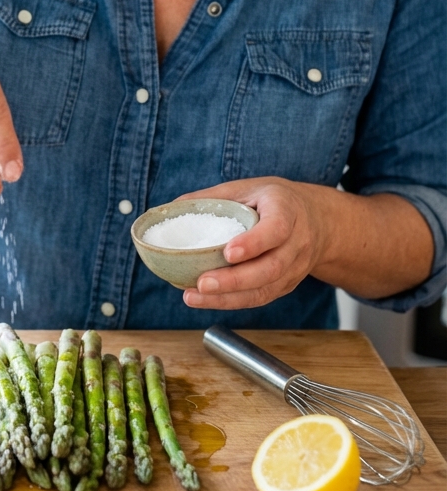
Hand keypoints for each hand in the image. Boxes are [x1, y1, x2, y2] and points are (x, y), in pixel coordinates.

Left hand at [176, 178, 325, 310]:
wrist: (318, 222)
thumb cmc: (275, 202)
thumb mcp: (249, 188)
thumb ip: (214, 197)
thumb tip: (171, 207)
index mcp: (287, 211)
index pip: (276, 230)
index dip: (254, 243)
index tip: (228, 252)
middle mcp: (297, 243)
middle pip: (270, 267)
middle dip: (234, 280)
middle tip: (202, 283)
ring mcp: (294, 268)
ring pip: (265, 289)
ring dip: (228, 298)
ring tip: (194, 296)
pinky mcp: (287, 285)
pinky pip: (261, 298)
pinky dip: (233, 302)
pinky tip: (207, 300)